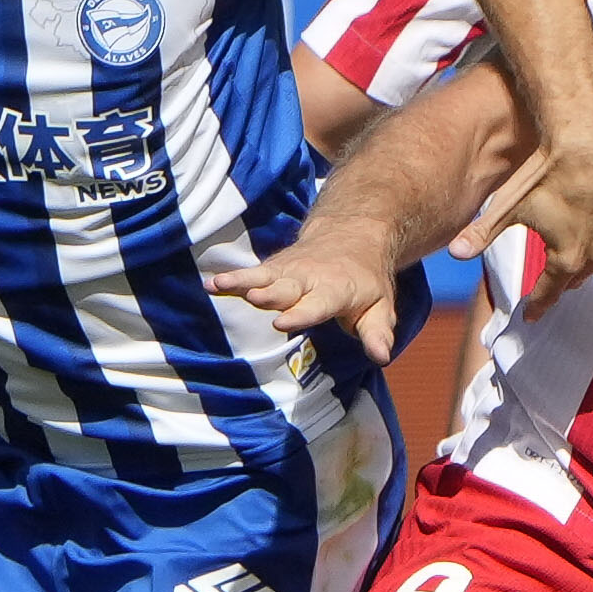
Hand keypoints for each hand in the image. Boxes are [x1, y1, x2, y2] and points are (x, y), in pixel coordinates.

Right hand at [207, 217, 405, 361]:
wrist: (352, 235)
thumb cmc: (366, 282)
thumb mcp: (380, 307)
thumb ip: (377, 332)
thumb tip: (382, 356)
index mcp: (336, 289)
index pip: (316, 304)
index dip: (299, 312)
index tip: (281, 322)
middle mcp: (309, 278)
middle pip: (287, 288)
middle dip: (271, 293)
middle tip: (255, 298)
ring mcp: (289, 271)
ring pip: (264, 276)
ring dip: (242, 281)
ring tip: (220, 284)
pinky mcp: (274, 268)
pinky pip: (251, 273)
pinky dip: (232, 277)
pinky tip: (210, 284)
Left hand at [472, 128, 592, 312]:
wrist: (587, 138)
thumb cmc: (545, 173)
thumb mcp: (509, 206)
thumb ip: (482, 233)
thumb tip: (453, 253)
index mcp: (567, 259)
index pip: (549, 294)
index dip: (537, 305)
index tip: (529, 316)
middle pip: (577, 275)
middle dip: (562, 277)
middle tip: (552, 275)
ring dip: (591, 252)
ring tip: (578, 242)